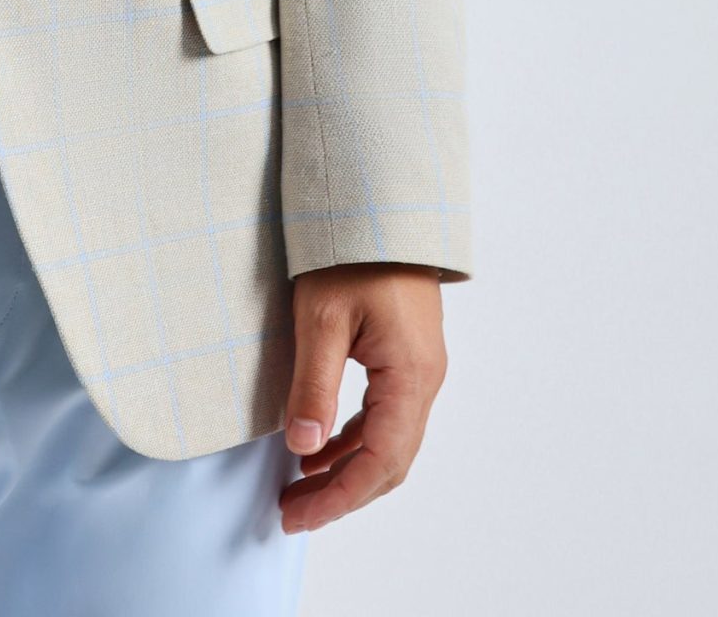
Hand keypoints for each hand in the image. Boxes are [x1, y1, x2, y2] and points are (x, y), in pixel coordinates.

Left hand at [279, 263, 446, 532]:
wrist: (379, 203)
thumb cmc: (350, 251)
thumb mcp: (321, 318)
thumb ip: (314, 386)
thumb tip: (303, 446)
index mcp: (410, 374)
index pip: (379, 460)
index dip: (339, 496)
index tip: (299, 515)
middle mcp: (424, 379)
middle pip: (388, 461)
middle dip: (341, 493)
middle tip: (292, 512)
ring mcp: (419, 368)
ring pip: (388, 442)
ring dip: (346, 470)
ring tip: (299, 488)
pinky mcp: (405, 357)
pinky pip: (384, 416)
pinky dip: (352, 440)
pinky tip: (317, 446)